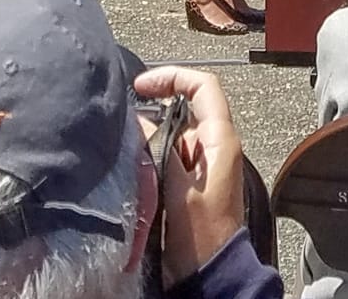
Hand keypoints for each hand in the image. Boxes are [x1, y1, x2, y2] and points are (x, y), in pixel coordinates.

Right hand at [135, 66, 247, 286]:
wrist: (208, 270)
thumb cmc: (201, 233)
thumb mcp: (177, 187)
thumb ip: (159, 149)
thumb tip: (141, 121)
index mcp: (221, 139)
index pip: (203, 86)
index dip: (172, 77)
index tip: (141, 87)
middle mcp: (215, 145)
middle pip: (184, 108)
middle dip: (154, 111)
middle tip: (126, 124)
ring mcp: (203, 163)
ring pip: (173, 133)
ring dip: (150, 137)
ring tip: (129, 150)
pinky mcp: (191, 181)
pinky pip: (170, 155)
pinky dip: (152, 155)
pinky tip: (135, 168)